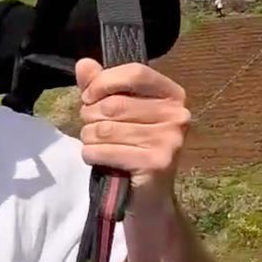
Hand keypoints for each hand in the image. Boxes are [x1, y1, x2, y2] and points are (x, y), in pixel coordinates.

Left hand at [74, 59, 189, 202]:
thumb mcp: (117, 112)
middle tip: (92, 129)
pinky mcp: (156, 163)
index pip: (136, 73)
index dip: (104, 82)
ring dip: (89, 139)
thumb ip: (100, 86)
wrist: (148, 197)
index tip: (88, 96)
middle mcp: (177, 115)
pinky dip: (92, 155)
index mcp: (172, 94)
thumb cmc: (132, 147)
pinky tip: (99, 160)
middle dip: (90, 116)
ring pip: (105, 129)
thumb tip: (83, 64)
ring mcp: (169, 140)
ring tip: (97, 146)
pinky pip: (106, 151)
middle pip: (115, 104)